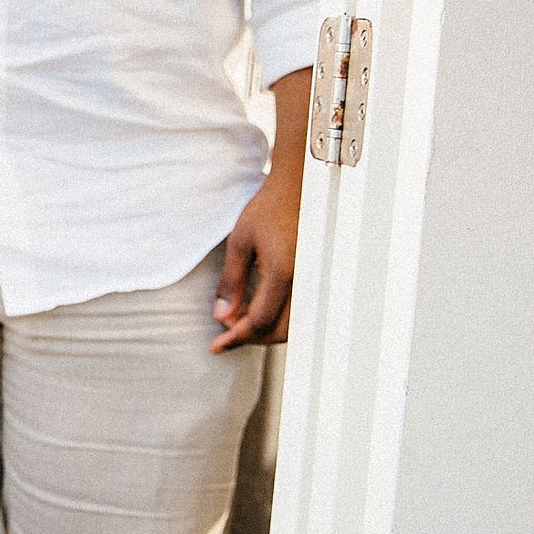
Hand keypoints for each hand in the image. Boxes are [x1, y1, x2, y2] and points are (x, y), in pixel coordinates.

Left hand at [212, 168, 299, 352]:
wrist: (301, 188)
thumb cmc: (270, 209)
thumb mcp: (240, 242)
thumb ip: (231, 282)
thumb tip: (222, 315)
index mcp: (283, 274)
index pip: (258, 322)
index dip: (235, 336)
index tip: (216, 345)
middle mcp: (304, 283)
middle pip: (278, 331)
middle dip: (250, 338)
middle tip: (225, 333)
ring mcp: (314, 282)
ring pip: (292, 326)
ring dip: (264, 330)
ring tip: (239, 320)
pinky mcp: (317, 279)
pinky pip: (299, 312)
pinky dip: (278, 319)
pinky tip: (258, 309)